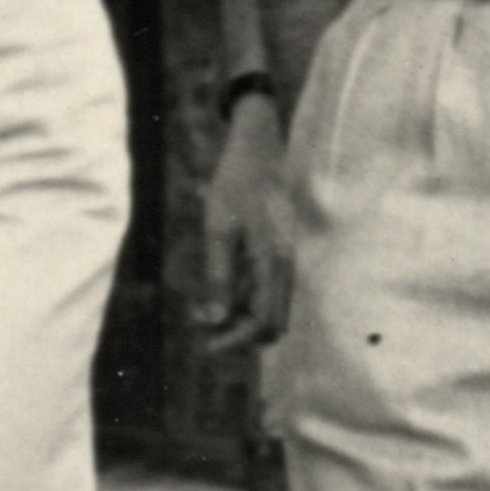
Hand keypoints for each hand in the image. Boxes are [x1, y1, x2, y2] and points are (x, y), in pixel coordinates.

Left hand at [195, 93, 293, 352]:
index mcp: (274, 261)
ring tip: (206, 312)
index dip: (235, 340)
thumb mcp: (219, 229)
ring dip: (241, 319)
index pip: (263, 322)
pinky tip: (220, 291)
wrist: (258, 146)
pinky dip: (246, 299)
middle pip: (272, 323)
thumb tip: (214, 320)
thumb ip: (219, 277)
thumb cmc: (236, 183)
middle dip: (240, 335)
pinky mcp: (278, 251)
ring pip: (270, 308)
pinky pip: (267, 289)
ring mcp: (285, 258)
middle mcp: (286, 265)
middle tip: (203, 329)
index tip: (205, 343)